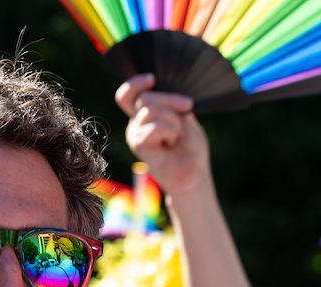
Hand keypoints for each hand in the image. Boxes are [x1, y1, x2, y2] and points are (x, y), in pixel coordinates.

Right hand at [115, 74, 209, 197]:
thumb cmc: (189, 147)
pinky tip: (171, 143)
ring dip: (173, 121)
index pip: (128, 95)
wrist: (193, 173)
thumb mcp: (183, 116)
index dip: (135, 83)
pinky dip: (169, 131)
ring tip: (176, 136)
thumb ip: (170, 103)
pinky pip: (154, 126)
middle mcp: (136, 123)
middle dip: (171, 101)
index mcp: (144, 115)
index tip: (152, 79)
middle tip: (184, 116)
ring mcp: (134, 134)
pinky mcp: (137, 145)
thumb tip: (158, 89)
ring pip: (151, 110)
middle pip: (145, 97)